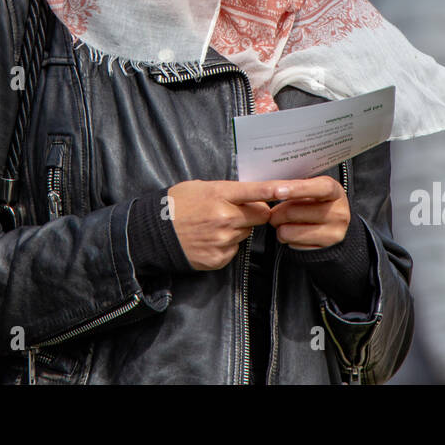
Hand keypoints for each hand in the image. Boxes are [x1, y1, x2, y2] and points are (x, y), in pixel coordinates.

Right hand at [166, 180, 281, 270]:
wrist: (153, 232)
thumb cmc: (176, 204)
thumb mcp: (201, 186)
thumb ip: (227, 190)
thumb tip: (250, 195)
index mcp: (219, 194)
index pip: (255, 191)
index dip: (275, 189)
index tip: (291, 188)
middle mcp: (224, 217)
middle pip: (260, 215)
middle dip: (255, 212)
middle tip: (238, 210)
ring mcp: (222, 240)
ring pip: (246, 232)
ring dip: (238, 229)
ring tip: (215, 225)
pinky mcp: (219, 258)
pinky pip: (235, 249)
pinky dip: (227, 245)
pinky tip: (209, 239)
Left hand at [267, 176, 350, 250]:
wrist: (330, 224)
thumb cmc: (314, 202)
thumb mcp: (310, 189)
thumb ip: (294, 186)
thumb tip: (268, 187)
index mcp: (335, 191)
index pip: (320, 188)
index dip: (297, 189)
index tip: (277, 192)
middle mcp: (339, 213)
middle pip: (292, 212)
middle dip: (275, 212)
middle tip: (273, 212)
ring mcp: (333, 233)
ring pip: (288, 231)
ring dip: (278, 227)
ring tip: (284, 223)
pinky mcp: (323, 249)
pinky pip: (291, 244)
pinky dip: (287, 238)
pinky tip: (294, 233)